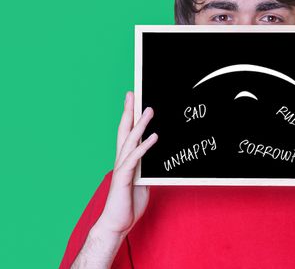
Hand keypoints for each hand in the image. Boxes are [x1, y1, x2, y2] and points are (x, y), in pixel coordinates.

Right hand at [96, 91, 157, 236]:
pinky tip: (154, 136)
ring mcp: (122, 168)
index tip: (133, 101)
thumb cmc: (128, 204)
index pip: (127, 133)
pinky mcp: (124, 178)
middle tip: (132, 93)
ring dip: (140, 124)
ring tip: (149, 110)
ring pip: (130, 141)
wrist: (117, 224)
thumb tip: (155, 161)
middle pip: (124, 130)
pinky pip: (136, 159)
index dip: (130, 117)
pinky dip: (145, 146)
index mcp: (126, 160)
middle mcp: (122, 160)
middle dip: (129, 111)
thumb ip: (146, 169)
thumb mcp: (143, 182)